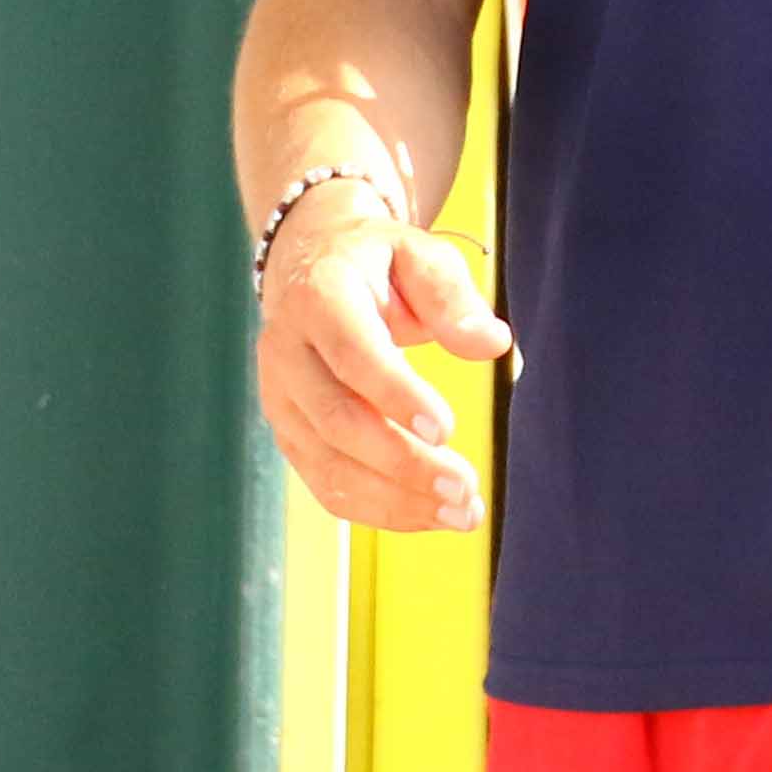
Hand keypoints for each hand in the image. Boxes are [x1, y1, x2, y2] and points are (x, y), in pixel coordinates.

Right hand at [252, 184, 514, 535]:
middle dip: (403, 463)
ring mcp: (279, 398)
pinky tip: (428, 515)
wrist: (314, 267)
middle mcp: (285, 351)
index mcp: (318, 297)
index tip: (447, 429)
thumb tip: (492, 343)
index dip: (396, 395)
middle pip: (338, 420)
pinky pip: (325, 483)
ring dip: (395, 500)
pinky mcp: (288, 433)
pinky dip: (378, 508)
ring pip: (328, 465)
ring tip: (460, 513)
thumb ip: (452, 298)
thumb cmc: (380, 264)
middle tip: (465, 487)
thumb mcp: (419, 256)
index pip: (352, 354)